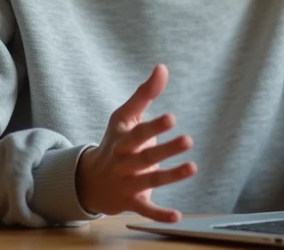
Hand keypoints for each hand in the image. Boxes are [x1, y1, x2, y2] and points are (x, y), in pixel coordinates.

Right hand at [75, 64, 195, 221]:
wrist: (91, 181)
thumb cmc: (115, 143)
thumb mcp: (125, 118)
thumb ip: (145, 94)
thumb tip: (162, 67)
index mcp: (123, 140)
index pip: (139, 133)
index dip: (154, 126)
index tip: (171, 117)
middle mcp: (124, 162)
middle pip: (145, 156)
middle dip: (165, 149)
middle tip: (188, 140)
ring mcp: (128, 184)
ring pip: (150, 181)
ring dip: (171, 176)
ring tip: (192, 167)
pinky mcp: (132, 202)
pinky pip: (146, 209)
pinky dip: (159, 215)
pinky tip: (177, 216)